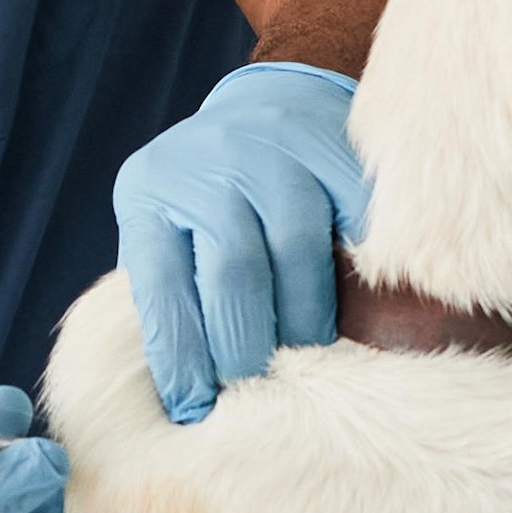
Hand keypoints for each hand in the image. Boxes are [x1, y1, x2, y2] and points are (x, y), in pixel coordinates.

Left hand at [115, 62, 371, 423]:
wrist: (270, 105)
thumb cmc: (210, 195)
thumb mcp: (167, 227)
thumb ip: (173, 292)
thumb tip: (185, 395)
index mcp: (151, 191)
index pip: (160, 285)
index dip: (179, 355)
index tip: (193, 408)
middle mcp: (210, 162)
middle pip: (233, 269)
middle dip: (245, 345)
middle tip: (255, 390)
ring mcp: (278, 149)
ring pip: (298, 251)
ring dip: (304, 320)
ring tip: (306, 357)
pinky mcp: (337, 150)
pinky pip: (355, 226)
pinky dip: (360, 274)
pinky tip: (360, 307)